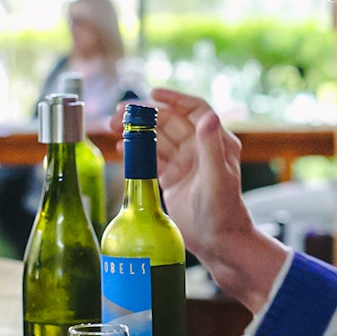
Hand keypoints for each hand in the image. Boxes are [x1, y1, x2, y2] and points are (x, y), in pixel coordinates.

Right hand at [112, 88, 284, 310]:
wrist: (219, 242)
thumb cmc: (223, 210)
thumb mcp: (216, 177)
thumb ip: (211, 146)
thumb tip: (208, 117)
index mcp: (216, 142)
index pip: (195, 110)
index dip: (175, 99)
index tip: (154, 93)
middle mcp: (199, 149)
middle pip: (169, 122)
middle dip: (145, 115)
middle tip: (120, 112)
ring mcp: (184, 163)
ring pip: (157, 139)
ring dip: (136, 131)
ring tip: (113, 126)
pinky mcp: (171, 178)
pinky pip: (151, 159)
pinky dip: (136, 152)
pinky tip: (121, 147)